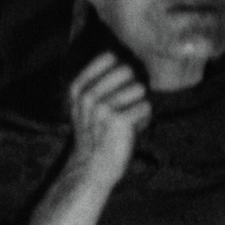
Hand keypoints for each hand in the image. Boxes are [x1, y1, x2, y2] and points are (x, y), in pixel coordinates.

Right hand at [67, 52, 151, 187]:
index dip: (120, 69)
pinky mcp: (119, 120)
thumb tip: (129, 60)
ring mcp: (102, 107)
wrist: (93, 167)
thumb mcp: (86, 105)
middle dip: (132, 87)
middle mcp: (88, 95)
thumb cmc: (96, 133)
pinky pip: (146, 106)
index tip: (117, 88)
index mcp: (78, 88)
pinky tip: (132, 129)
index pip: (108, 57)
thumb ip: (100, 81)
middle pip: (126, 69)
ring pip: (139, 88)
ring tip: (128, 120)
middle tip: (125, 107)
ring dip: (139, 105)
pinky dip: (145, 119)